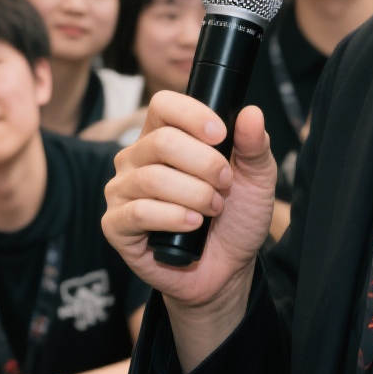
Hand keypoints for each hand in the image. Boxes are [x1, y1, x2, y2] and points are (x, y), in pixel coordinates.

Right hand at [102, 93, 277, 309]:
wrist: (227, 268)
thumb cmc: (235, 218)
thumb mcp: (256, 179)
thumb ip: (255, 145)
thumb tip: (252, 113)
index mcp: (163, 136)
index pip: (163, 105)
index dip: (193, 115)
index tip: (221, 135)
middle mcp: (136, 158)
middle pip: (162, 142)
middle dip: (204, 164)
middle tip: (225, 185)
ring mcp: (122, 191)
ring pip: (152, 178)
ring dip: (195, 195)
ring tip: (213, 209)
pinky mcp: (115, 225)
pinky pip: (139, 212)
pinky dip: (174, 217)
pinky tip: (193, 225)